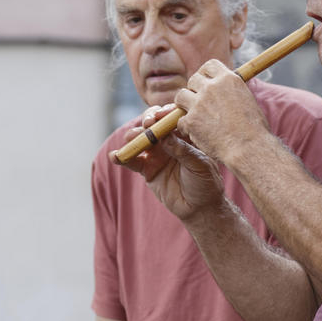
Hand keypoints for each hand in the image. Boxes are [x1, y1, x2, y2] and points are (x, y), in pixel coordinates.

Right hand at [111, 105, 224, 221]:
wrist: (200, 208)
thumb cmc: (206, 183)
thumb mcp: (200, 165)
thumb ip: (182, 150)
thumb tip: (165, 136)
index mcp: (186, 135)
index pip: (173, 118)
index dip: (165, 113)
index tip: (160, 116)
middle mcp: (170, 141)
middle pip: (154, 124)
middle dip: (148, 121)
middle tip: (148, 125)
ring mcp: (157, 154)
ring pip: (141, 139)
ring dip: (134, 136)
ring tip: (131, 139)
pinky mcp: (147, 169)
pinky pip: (132, 161)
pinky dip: (122, 157)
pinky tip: (115, 156)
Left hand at [174, 61, 267, 164]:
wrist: (249, 148)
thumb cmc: (254, 129)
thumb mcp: (247, 100)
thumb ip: (231, 91)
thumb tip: (224, 91)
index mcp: (228, 79)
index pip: (209, 66)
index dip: (205, 75)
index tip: (206, 84)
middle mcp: (212, 87)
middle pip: (192, 80)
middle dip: (194, 91)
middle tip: (199, 104)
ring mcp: (199, 103)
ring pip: (180, 96)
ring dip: (184, 106)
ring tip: (194, 117)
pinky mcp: (191, 121)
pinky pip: (179, 120)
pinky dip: (186, 127)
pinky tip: (196, 134)